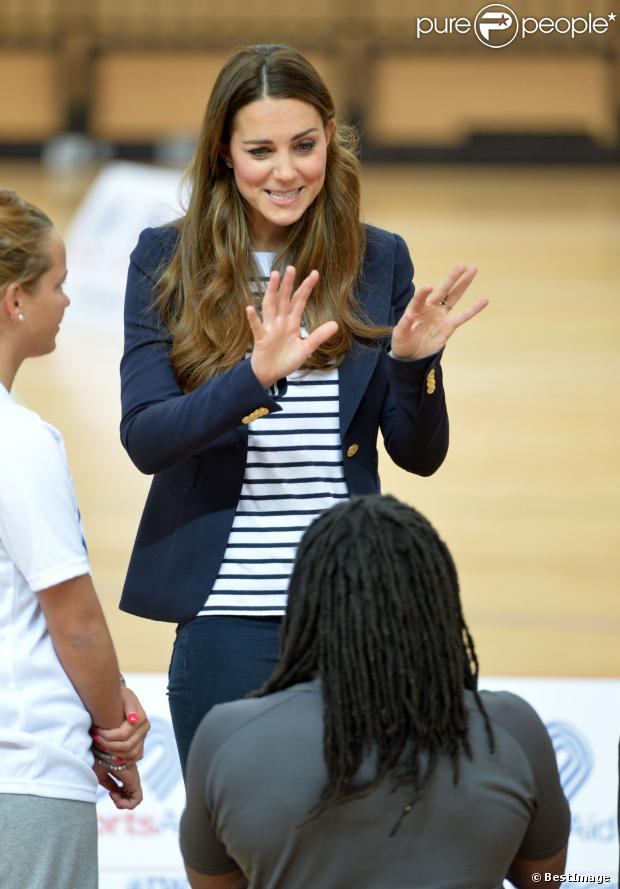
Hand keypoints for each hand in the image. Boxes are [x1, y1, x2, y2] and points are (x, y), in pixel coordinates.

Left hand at [91, 686, 149, 762]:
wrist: (122, 699)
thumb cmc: (120, 697)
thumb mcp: (124, 695)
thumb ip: (129, 705)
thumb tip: (133, 719)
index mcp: (141, 717)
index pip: (123, 734)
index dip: (107, 735)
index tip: (96, 730)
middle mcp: (145, 728)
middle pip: (127, 746)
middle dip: (108, 744)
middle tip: (95, 738)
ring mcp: (143, 737)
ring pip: (131, 754)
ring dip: (114, 753)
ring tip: (101, 745)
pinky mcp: (141, 744)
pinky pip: (135, 757)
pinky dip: (123, 758)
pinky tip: (111, 754)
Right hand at [94, 761, 142, 809]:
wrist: (100, 750)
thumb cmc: (99, 760)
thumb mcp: (103, 775)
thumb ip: (110, 784)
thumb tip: (116, 794)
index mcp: (125, 774)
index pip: (128, 792)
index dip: (119, 798)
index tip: (110, 793)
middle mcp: (131, 777)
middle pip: (132, 797)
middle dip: (121, 802)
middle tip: (111, 795)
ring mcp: (134, 778)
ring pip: (135, 800)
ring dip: (123, 803)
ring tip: (113, 795)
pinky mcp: (134, 780)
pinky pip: (137, 799)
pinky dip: (127, 803)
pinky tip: (114, 795)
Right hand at [248, 266, 337, 388]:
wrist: (270, 375)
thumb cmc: (286, 360)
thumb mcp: (305, 349)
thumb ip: (318, 336)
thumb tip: (336, 324)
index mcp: (292, 322)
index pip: (300, 301)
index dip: (306, 287)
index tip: (315, 273)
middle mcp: (280, 321)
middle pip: (285, 299)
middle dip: (288, 284)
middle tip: (292, 267)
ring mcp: (270, 328)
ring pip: (270, 306)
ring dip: (272, 291)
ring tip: (274, 276)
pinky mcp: (261, 338)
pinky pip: (257, 327)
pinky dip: (253, 318)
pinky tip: (250, 308)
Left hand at [391, 263, 487, 360]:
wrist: (411, 356)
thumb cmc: (402, 343)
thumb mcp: (399, 335)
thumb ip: (403, 326)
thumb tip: (408, 316)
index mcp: (416, 308)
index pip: (420, 298)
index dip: (424, 292)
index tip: (430, 287)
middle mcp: (430, 308)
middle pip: (443, 289)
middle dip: (452, 277)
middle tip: (462, 265)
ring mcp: (441, 315)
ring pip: (454, 297)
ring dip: (463, 284)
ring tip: (473, 269)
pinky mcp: (449, 326)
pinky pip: (463, 316)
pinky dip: (474, 309)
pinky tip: (484, 300)